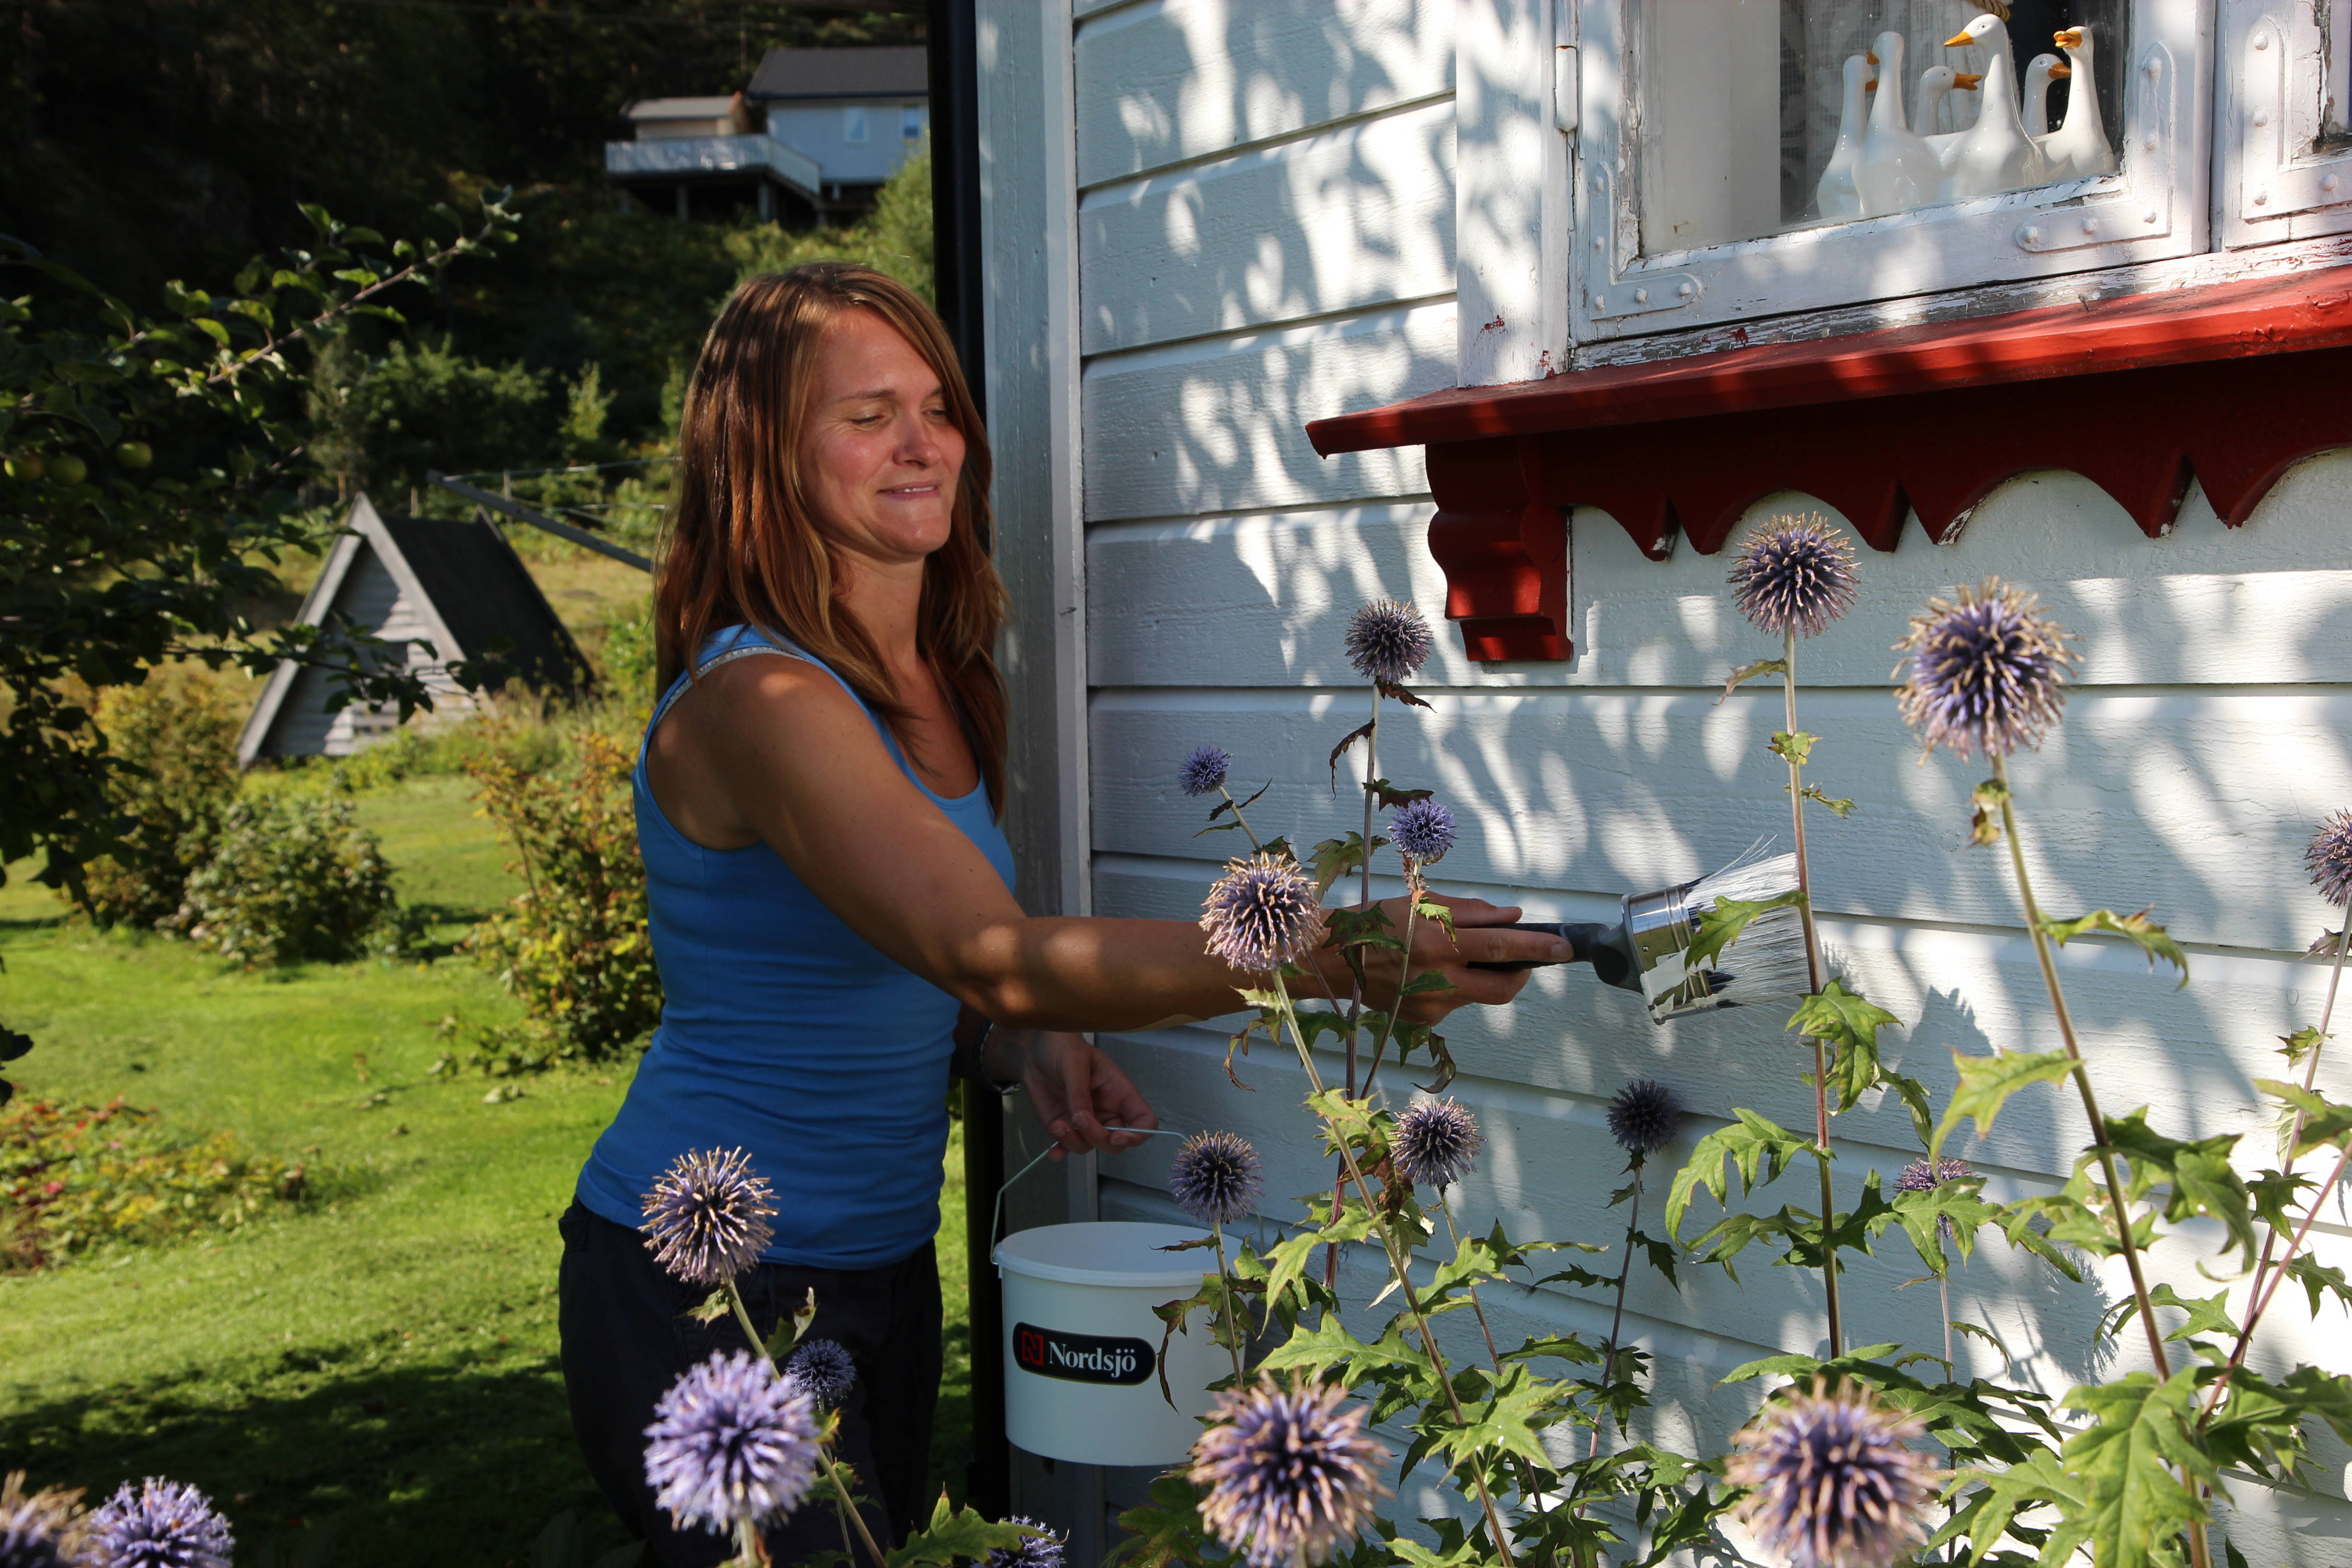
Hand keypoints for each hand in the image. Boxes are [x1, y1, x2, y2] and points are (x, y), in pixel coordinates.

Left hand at [998, 1030, 1159, 1160]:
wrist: (1036, 1049)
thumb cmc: (1063, 1046)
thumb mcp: (1074, 1062)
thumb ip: (1079, 1091)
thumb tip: (1081, 1118)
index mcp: (1119, 1092)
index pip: (1144, 1120)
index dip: (1138, 1134)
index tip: (1117, 1136)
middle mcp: (1106, 1111)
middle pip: (1116, 1142)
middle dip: (1099, 1138)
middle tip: (1078, 1120)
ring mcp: (1086, 1121)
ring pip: (1090, 1146)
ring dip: (1074, 1142)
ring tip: (1058, 1125)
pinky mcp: (1065, 1126)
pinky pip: (1067, 1146)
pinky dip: (1061, 1151)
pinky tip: (1054, 1151)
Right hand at [1306, 895, 1569, 1022]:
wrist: (1332, 961)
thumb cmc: (1376, 923)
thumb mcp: (1421, 903)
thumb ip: (1471, 912)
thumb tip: (1512, 916)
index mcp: (1438, 943)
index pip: (1503, 948)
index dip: (1538, 948)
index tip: (1564, 947)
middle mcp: (1438, 979)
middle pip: (1503, 988)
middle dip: (1523, 973)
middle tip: (1526, 958)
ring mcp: (1432, 1005)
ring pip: (1478, 995)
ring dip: (1481, 976)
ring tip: (1455, 956)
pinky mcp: (1424, 1020)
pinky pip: (1455, 1003)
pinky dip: (1455, 985)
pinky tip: (1428, 973)